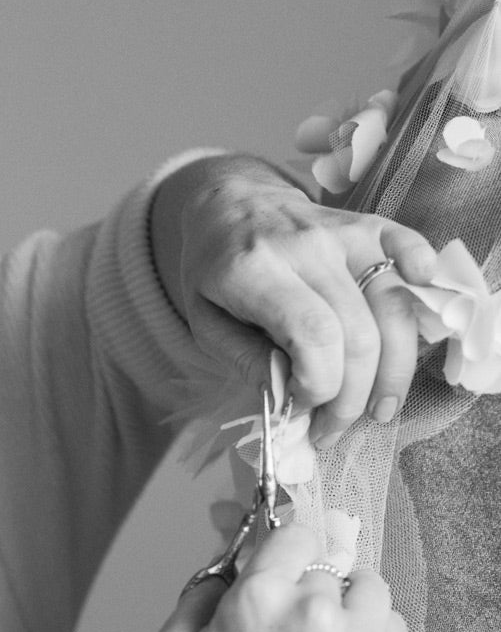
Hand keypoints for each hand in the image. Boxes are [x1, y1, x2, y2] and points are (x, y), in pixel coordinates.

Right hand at [146, 522, 415, 631]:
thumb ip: (195, 597)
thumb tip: (226, 565)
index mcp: (258, 598)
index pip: (294, 533)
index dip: (288, 550)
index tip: (287, 565)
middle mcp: (315, 610)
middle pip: (327, 568)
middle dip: (309, 594)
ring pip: (369, 592)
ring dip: (350, 610)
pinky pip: (393, 630)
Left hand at [149, 154, 437, 442]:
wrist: (228, 203)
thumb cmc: (214, 271)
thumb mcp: (206, 323)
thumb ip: (246, 361)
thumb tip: (290, 397)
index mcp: (255, 270)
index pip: (314, 335)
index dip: (320, 385)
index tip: (302, 409)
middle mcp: (306, 247)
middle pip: (358, 333)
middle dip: (352, 396)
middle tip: (335, 428)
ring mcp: (343, 232)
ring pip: (392, 307)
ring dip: (394, 370)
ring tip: (380, 410)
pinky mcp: (368, 225)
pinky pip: (409, 249)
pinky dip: (424, 285)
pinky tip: (421, 327)